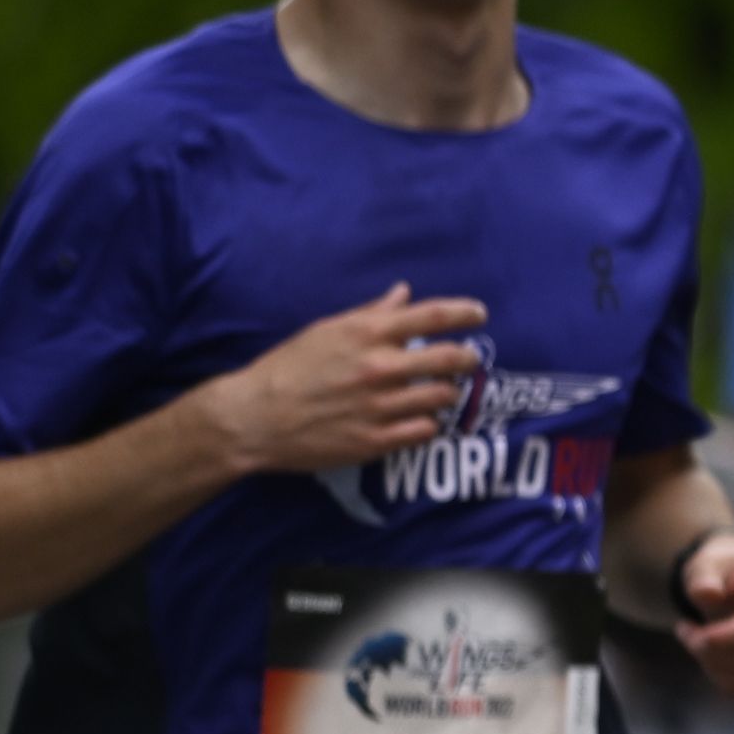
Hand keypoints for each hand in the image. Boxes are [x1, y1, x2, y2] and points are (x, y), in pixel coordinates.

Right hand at [211, 287, 487, 475]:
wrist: (254, 418)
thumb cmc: (289, 369)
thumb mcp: (326, 331)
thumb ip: (371, 314)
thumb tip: (404, 293)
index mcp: (365, 335)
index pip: (431, 316)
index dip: (464, 313)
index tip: (480, 314)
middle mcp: (377, 368)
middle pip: (450, 359)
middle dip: (468, 358)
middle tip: (469, 359)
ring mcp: (379, 406)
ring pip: (442, 396)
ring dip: (445, 392)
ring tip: (435, 391)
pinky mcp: (376, 441)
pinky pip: (426, 430)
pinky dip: (429, 422)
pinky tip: (417, 417)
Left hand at [672, 528, 733, 704]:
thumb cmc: (721, 575)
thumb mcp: (706, 567)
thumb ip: (703, 577)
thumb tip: (707, 594)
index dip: (722, 638)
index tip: (684, 629)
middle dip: (710, 653)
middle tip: (685, 634)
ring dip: (718, 672)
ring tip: (698, 650)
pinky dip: (732, 688)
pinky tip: (714, 667)